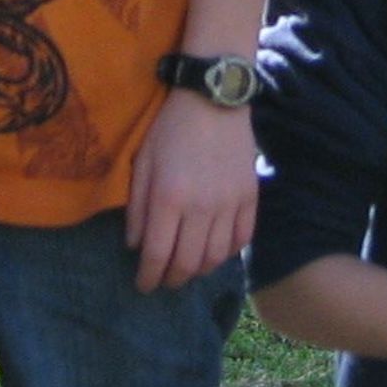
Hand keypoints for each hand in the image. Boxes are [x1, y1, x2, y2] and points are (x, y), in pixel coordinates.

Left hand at [124, 87, 258, 293]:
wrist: (213, 100)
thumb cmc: (171, 129)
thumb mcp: (143, 163)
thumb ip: (138, 208)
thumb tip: (136, 246)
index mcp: (169, 198)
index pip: (158, 254)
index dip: (149, 277)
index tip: (143, 286)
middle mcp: (201, 207)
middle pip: (188, 262)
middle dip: (173, 279)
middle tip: (164, 281)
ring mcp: (230, 204)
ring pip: (217, 256)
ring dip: (200, 271)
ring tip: (188, 270)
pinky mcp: (250, 197)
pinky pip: (242, 238)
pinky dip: (229, 253)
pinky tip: (216, 252)